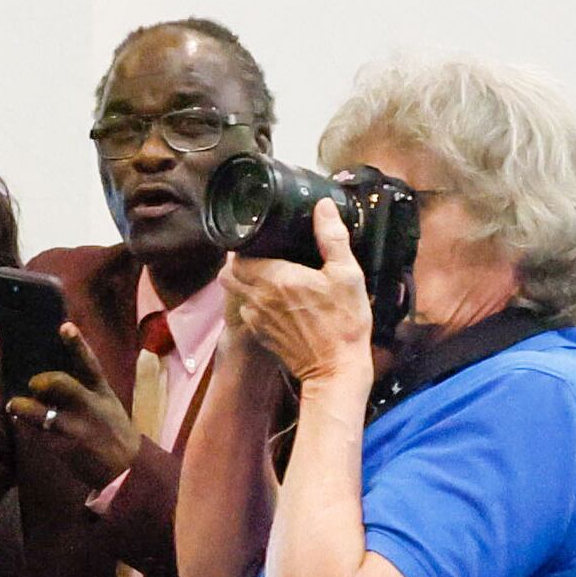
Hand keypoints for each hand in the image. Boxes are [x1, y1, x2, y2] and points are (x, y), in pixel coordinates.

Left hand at [7, 321, 141, 489]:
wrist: (127, 470)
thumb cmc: (113, 431)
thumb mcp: (108, 404)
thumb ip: (86, 388)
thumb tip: (55, 374)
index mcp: (102, 392)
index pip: (90, 363)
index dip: (76, 344)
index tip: (64, 326)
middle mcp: (89, 407)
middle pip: (61, 384)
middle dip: (43, 380)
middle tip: (33, 383)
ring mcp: (75, 427)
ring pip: (42, 412)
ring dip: (23, 406)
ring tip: (14, 404)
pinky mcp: (63, 446)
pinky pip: (39, 431)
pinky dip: (27, 424)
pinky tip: (19, 419)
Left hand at [222, 200, 375, 388]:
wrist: (337, 370)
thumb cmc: (344, 323)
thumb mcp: (347, 275)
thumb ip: (332, 238)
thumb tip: (323, 206)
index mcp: (275, 279)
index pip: (237, 256)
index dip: (243, 246)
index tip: (259, 239)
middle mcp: (258, 299)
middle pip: (228, 274)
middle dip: (238, 262)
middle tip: (260, 255)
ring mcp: (257, 320)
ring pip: (235, 294)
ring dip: (244, 283)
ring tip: (266, 275)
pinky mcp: (261, 336)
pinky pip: (247, 313)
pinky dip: (253, 303)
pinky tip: (274, 300)